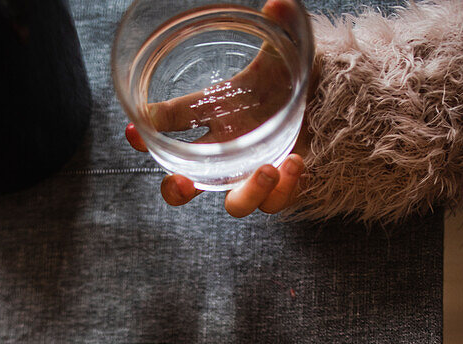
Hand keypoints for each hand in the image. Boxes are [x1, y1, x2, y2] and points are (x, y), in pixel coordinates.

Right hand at [125, 0, 308, 216]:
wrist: (327, 100)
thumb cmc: (292, 77)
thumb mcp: (284, 50)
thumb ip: (279, 25)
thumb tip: (277, 3)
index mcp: (216, 120)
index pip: (172, 129)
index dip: (148, 133)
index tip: (136, 130)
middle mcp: (228, 153)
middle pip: (186, 186)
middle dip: (175, 190)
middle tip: (180, 183)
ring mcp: (253, 172)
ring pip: (236, 204)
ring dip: (247, 194)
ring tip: (267, 169)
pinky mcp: (283, 185)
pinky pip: (278, 202)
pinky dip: (284, 189)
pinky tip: (295, 161)